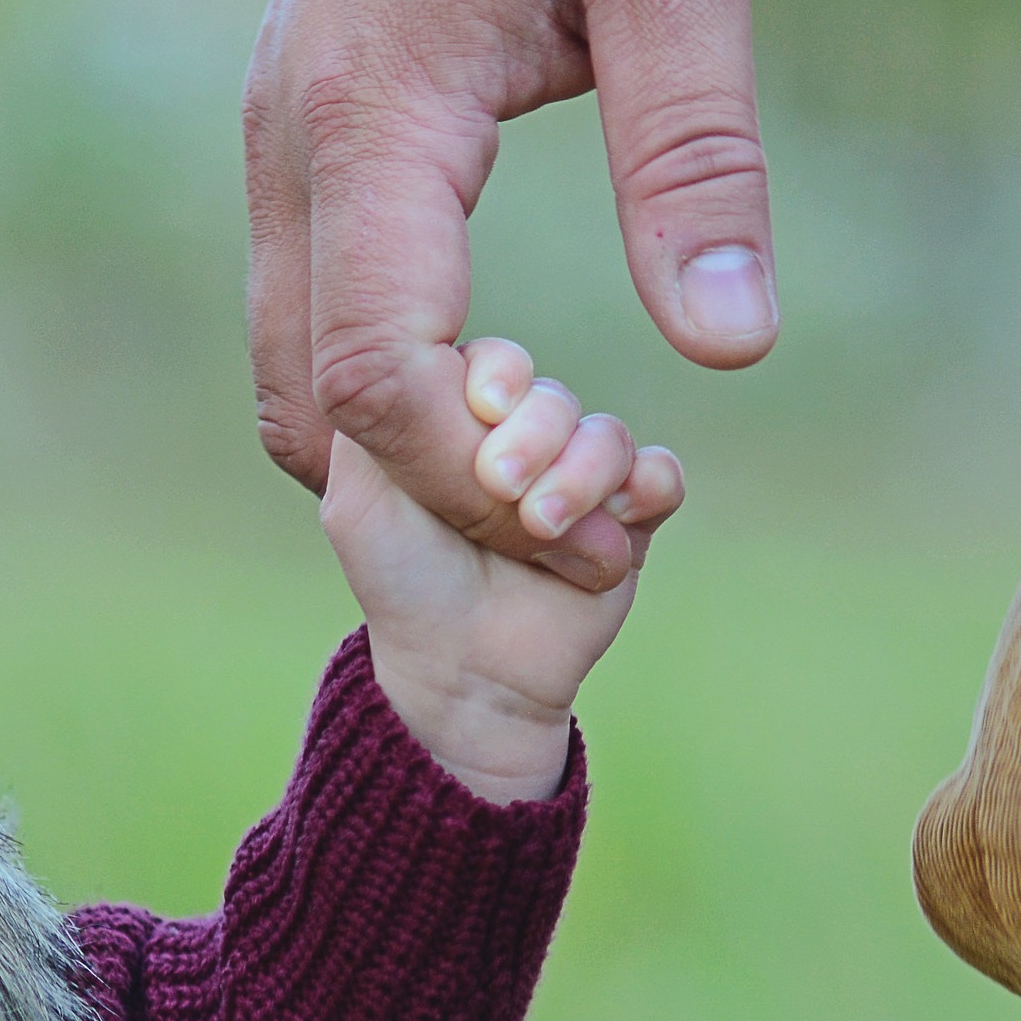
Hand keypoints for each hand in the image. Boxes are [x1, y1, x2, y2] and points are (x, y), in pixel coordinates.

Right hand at [247, 0, 774, 593]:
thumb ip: (696, 155)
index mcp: (373, 117)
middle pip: (313, 404)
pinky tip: (501, 408)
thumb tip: (729, 343)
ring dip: (405, 459)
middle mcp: (291, 150)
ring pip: (296, 376)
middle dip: (439, 499)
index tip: (600, 522)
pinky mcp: (310, 151)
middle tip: (584, 529)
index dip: (480, 482)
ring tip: (553, 478)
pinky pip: (316, 320)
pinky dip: (388, 398)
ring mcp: (282, 151)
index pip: (380, 371)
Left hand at [321, 338, 683, 803]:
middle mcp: (528, 444)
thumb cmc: (403, 584)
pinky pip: (662, 475)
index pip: (497, 363)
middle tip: (503, 489)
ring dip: (581, 475)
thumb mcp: (359, 497)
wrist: (464, 674)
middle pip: (555, 396)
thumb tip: (414, 346)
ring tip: (543, 527)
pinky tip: (618, 519)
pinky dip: (646, 486)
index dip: (497, 377)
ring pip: (608, 435)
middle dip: (535, 437)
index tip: (482, 410)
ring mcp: (583, 482)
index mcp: (464, 425)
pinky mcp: (631, 524)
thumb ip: (372, 416)